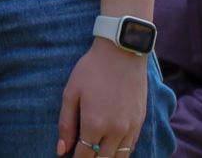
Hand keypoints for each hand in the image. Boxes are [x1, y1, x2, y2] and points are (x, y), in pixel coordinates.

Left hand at [55, 40, 146, 156]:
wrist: (122, 54)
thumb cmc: (91, 70)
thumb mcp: (71, 93)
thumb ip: (66, 124)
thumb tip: (61, 150)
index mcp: (94, 123)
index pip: (84, 155)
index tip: (68, 156)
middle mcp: (115, 131)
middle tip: (80, 153)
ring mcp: (131, 128)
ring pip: (119, 157)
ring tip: (93, 153)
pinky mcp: (140, 123)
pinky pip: (131, 148)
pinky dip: (120, 152)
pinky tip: (110, 148)